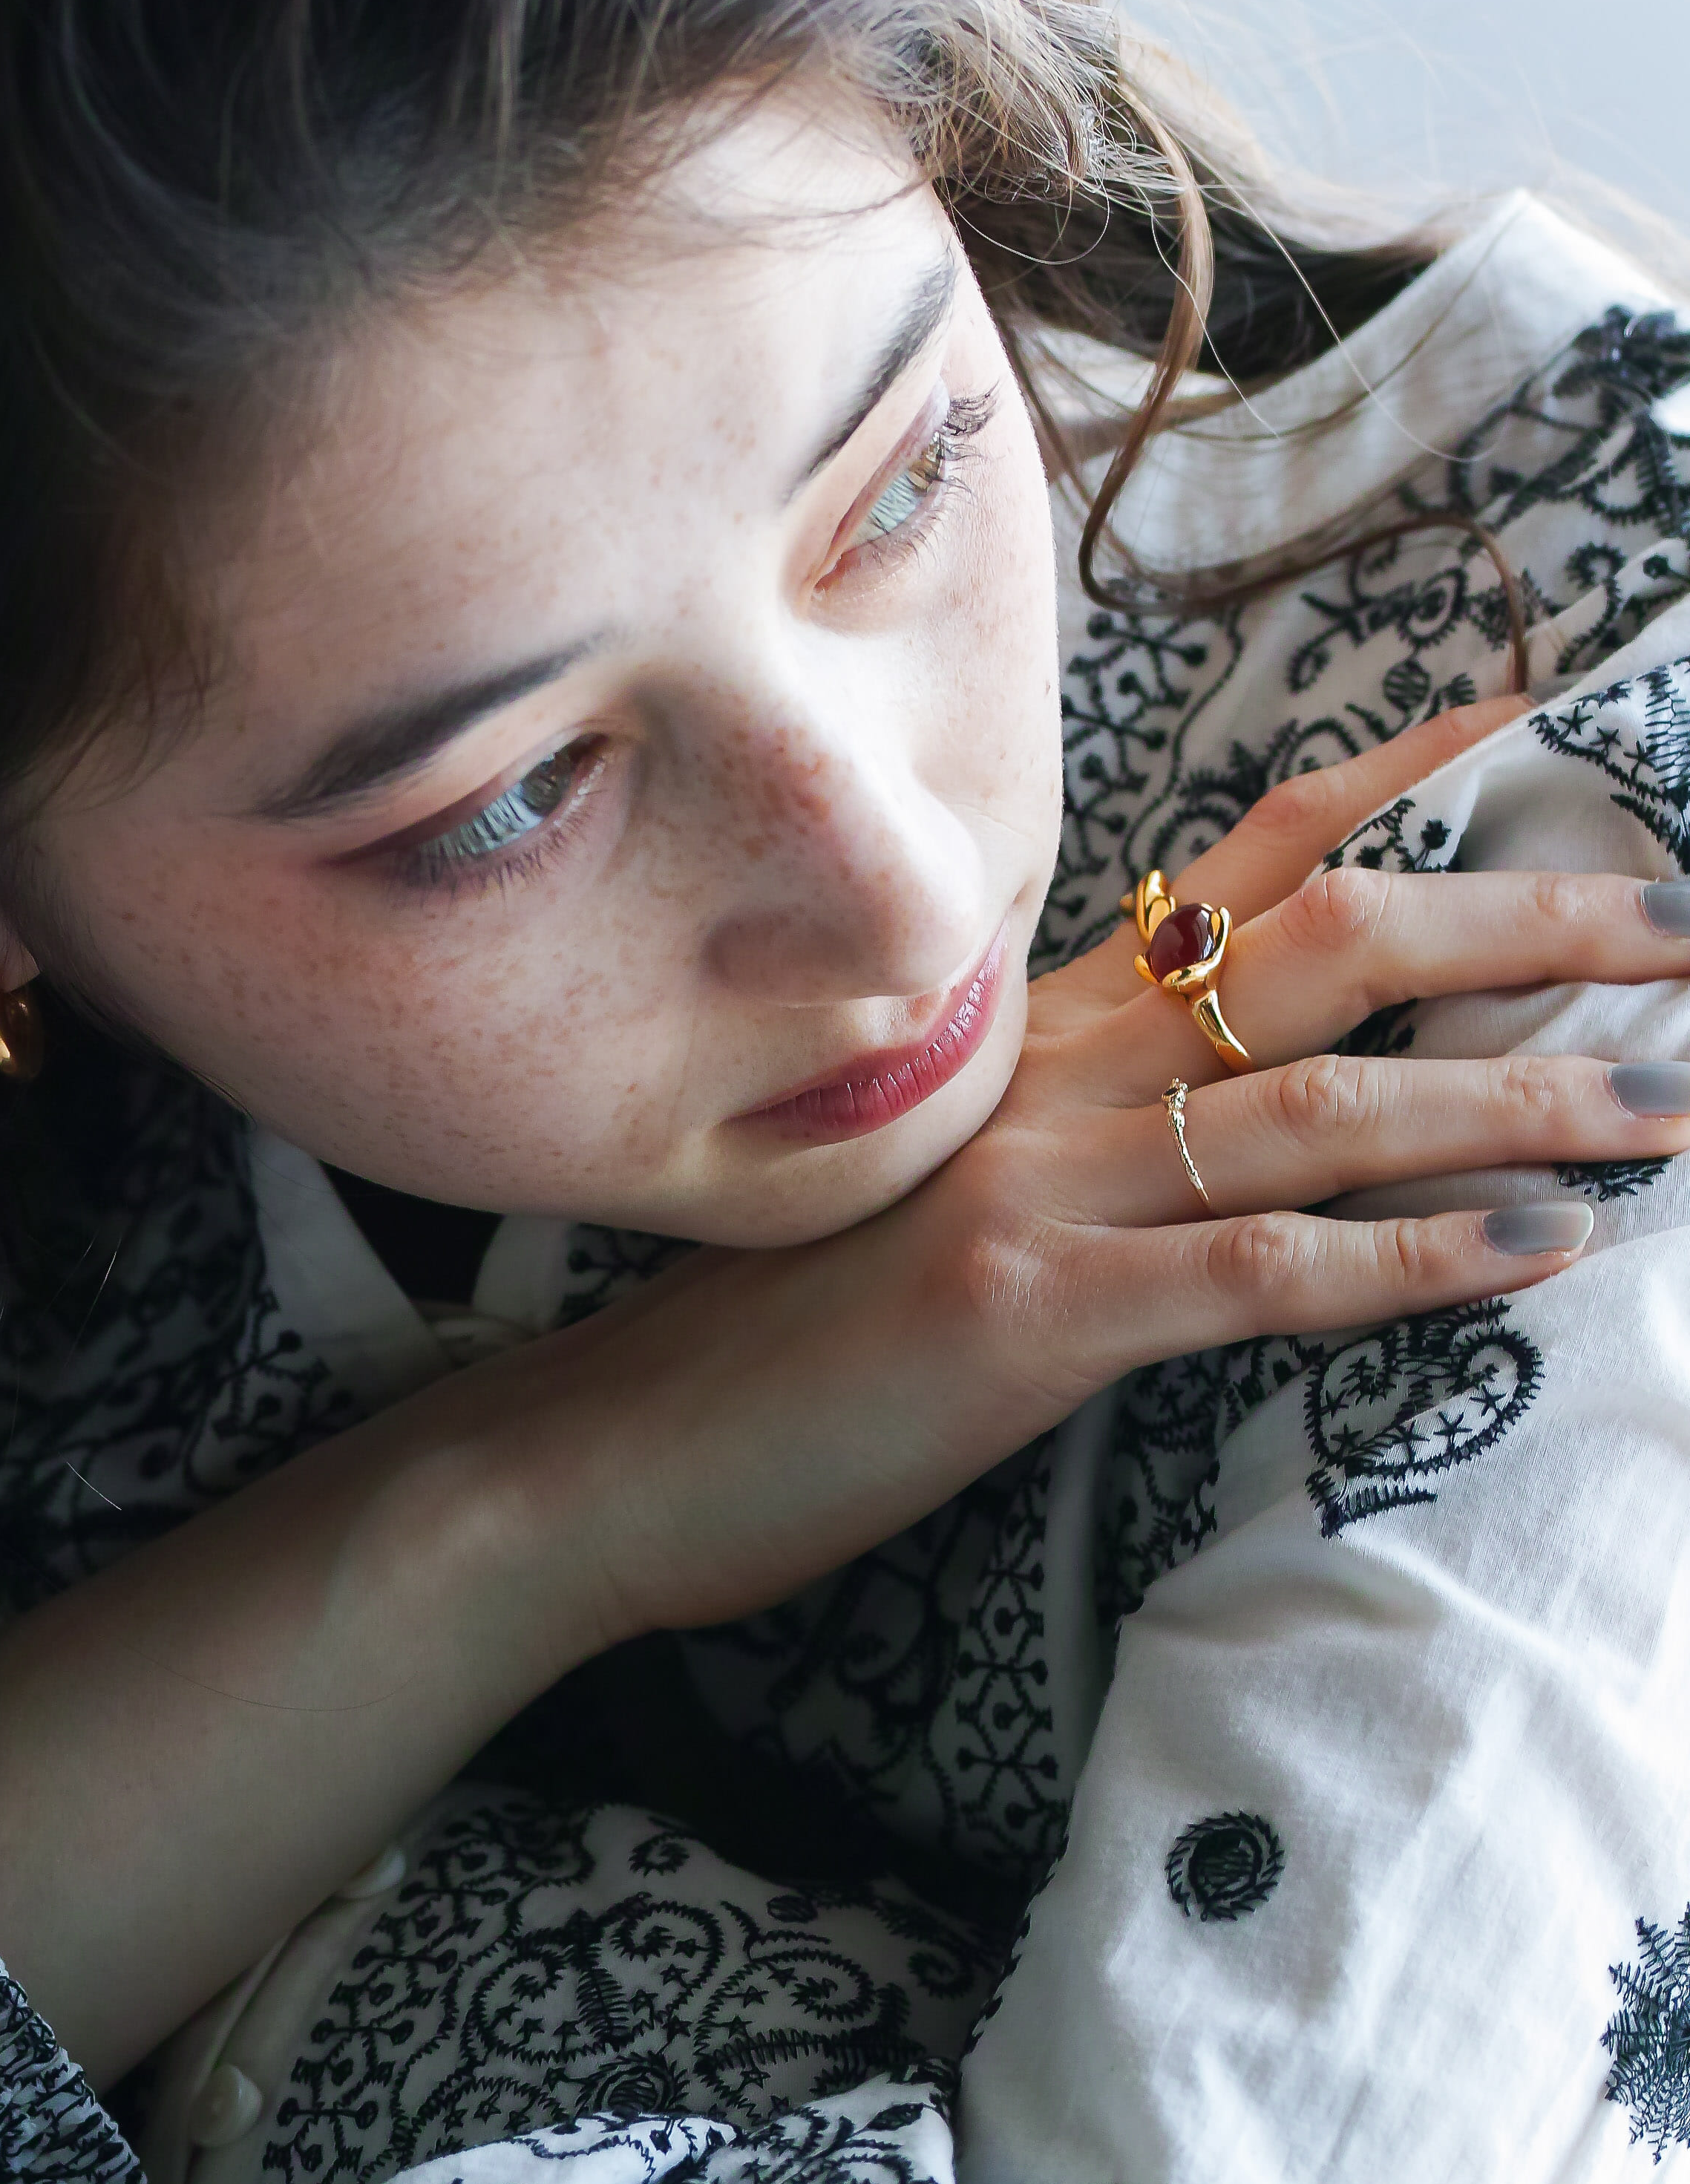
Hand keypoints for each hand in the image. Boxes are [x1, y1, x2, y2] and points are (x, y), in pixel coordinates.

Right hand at [529, 709, 1689, 1640]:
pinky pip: (1253, 1268)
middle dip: (1523, 929)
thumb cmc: (770, 1353)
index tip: (1546, 724)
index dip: (1400, 783)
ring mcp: (1030, 1188)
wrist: (601, 1459)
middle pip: (1319, 950)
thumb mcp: (929, 1202)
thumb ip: (1063, 1140)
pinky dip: (1408, 1255)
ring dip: (1515, 1099)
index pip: (1237, 869)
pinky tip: (1539, 1250)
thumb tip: (1193, 1128)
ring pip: (1316, 1102)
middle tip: (1684, 930)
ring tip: (1670, 1103)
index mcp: (1026, 1041)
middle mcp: (1042, 1079)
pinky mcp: (1023, 1316)